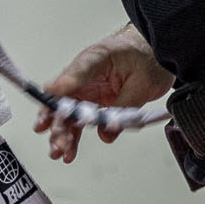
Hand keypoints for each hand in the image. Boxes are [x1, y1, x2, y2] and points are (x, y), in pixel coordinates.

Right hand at [34, 25, 173, 162]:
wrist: (154, 52)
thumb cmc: (145, 56)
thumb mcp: (141, 80)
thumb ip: (122, 106)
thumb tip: (107, 130)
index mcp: (93, 61)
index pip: (71, 77)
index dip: (57, 95)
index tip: (50, 111)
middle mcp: (85, 77)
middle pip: (63, 101)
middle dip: (58, 123)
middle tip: (60, 142)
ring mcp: (87, 91)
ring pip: (67, 114)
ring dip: (62, 134)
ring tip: (60, 151)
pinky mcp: (93, 103)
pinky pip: (80, 122)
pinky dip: (74, 137)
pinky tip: (70, 150)